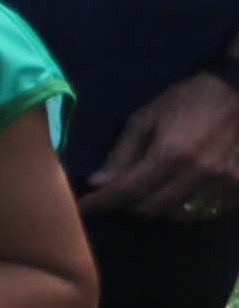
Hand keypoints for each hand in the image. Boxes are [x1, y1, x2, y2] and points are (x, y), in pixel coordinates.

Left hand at [81, 72, 238, 220]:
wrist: (238, 91)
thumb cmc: (187, 100)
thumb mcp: (146, 118)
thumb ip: (122, 152)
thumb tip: (98, 182)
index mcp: (172, 153)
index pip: (129, 191)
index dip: (102, 202)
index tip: (84, 207)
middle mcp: (198, 173)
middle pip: (153, 208)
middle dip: (127, 206)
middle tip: (115, 196)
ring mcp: (222, 183)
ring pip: (179, 215)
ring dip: (156, 209)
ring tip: (144, 196)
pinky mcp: (238, 187)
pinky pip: (206, 213)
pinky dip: (185, 211)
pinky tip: (175, 198)